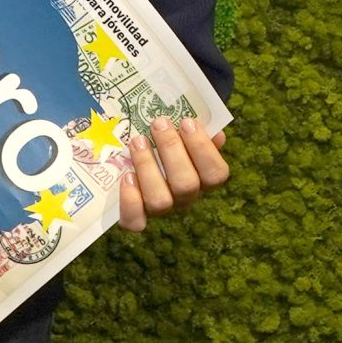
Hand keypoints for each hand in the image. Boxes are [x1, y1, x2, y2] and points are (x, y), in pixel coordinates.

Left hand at [116, 115, 228, 231]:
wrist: (124, 162)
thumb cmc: (162, 143)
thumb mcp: (183, 135)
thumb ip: (200, 134)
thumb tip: (217, 134)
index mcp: (202, 179)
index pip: (216, 174)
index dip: (203, 148)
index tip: (187, 121)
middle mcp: (184, 198)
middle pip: (187, 185)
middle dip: (171, 149)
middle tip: (158, 123)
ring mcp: (160, 210)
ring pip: (161, 201)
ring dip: (148, 167)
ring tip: (138, 141)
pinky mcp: (135, 219)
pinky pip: (135, 221)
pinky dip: (131, 200)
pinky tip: (127, 176)